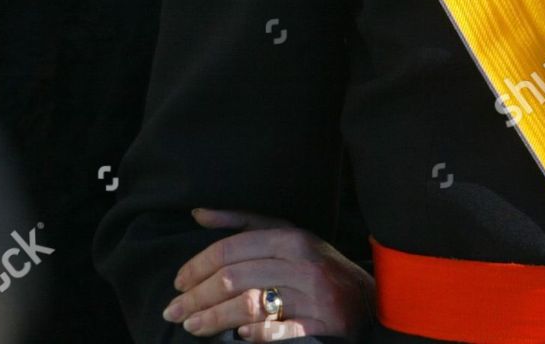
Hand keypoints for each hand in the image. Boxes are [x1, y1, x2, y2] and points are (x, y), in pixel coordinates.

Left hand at [162, 207, 374, 340]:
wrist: (370, 300)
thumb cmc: (318, 266)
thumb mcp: (288, 236)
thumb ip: (244, 223)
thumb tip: (197, 213)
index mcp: (290, 237)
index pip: (231, 248)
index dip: (198, 266)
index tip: (178, 282)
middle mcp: (302, 263)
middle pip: (235, 278)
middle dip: (197, 297)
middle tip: (173, 311)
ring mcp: (314, 296)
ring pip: (250, 305)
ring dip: (214, 318)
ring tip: (192, 327)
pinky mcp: (324, 326)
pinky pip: (279, 331)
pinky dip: (254, 334)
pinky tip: (236, 337)